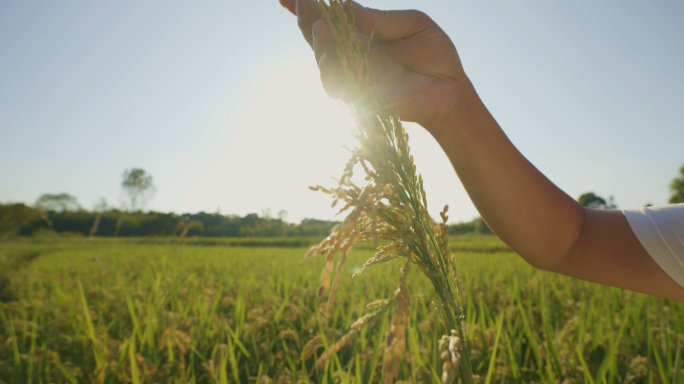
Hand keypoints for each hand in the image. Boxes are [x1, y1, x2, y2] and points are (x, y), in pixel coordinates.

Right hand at [279, 0, 470, 131]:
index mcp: (362, 32)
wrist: (450, 88)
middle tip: (304, 2)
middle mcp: (353, 53)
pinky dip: (331, 72)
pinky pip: (337, 87)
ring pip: (324, 60)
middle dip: (307, 19)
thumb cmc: (434, 54)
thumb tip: (346, 8)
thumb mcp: (412, 24)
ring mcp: (354, 75)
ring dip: (318, 43)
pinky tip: (331, 57)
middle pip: (319, 36)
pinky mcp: (361, 96)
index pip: (330, 17)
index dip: (306, 7)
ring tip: (321, 26)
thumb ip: (380, 20)